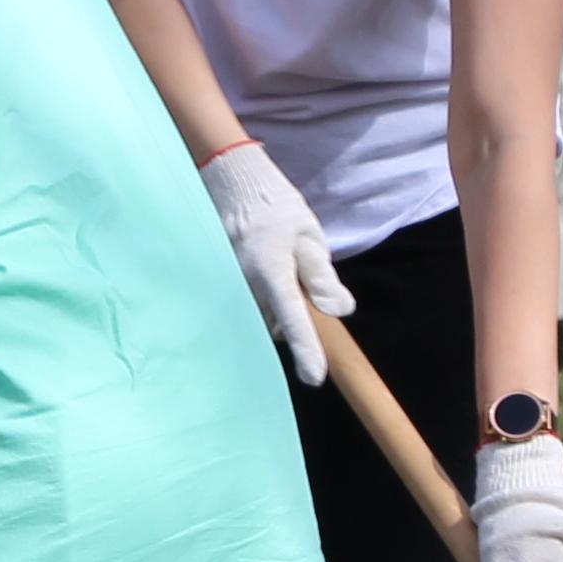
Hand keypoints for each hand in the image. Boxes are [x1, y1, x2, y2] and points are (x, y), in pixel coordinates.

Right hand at [198, 143, 354, 385]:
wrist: (233, 182)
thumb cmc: (276, 207)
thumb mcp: (309, 234)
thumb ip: (321, 274)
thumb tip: (339, 309)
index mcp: (273, 271)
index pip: (294, 319)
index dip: (306, 350)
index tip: (315, 378)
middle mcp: (247, 285)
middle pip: (276, 324)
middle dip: (294, 320)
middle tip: (303, 287)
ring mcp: (230, 286)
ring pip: (261, 318)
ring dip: (278, 310)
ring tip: (283, 273)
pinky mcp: (223, 284)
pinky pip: (248, 307)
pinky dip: (263, 302)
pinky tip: (266, 276)